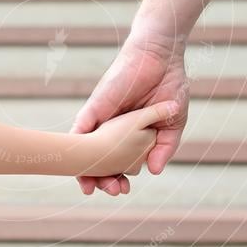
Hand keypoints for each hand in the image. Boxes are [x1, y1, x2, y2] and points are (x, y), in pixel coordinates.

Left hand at [72, 29, 188, 194]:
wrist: (161, 56)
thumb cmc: (169, 85)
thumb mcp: (172, 123)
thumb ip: (165, 147)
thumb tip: (155, 171)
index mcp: (131, 136)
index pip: (118, 163)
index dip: (118, 178)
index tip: (123, 189)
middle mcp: (113, 130)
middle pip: (100, 161)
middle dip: (102, 180)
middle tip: (112, 190)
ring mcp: (102, 119)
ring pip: (86, 150)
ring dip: (85, 169)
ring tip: (91, 186)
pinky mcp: (96, 107)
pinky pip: (80, 128)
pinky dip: (74, 145)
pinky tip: (73, 162)